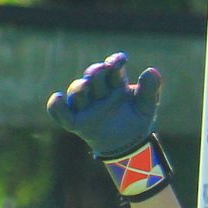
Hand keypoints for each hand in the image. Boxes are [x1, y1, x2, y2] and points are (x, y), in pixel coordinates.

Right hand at [46, 52, 160, 160]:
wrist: (129, 147)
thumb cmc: (136, 122)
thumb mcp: (146, 106)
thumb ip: (150, 89)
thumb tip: (152, 70)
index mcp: (115, 84)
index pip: (111, 68)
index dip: (113, 62)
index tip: (120, 61)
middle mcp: (98, 92)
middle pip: (92, 76)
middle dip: (96, 72)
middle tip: (102, 71)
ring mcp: (86, 106)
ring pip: (76, 91)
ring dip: (80, 87)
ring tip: (87, 87)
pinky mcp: (76, 122)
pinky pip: (59, 113)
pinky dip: (55, 106)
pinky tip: (58, 97)